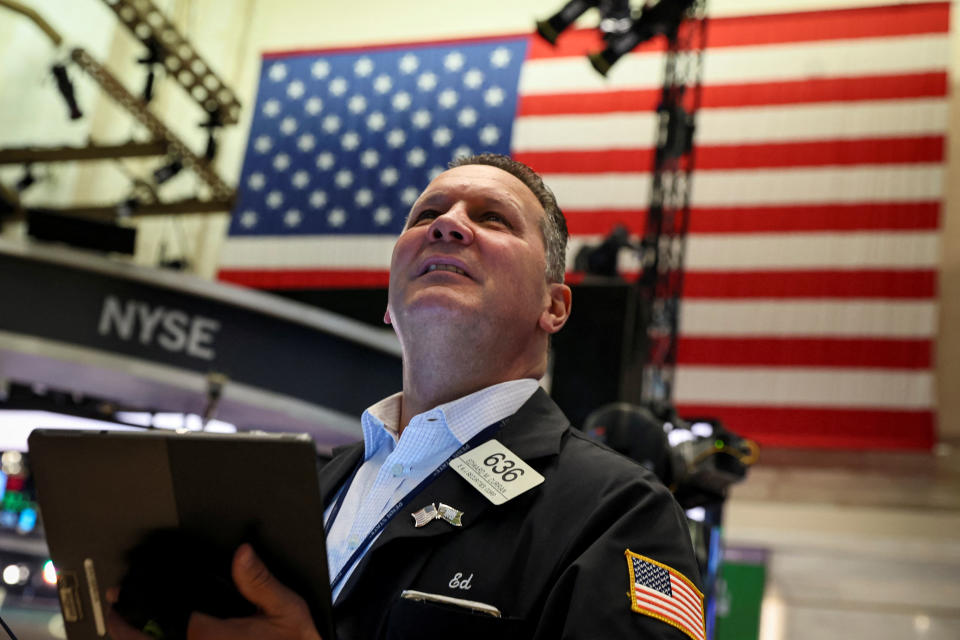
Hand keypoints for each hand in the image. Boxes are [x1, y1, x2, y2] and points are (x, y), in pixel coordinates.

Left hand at [106, 544, 322, 639]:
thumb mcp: (286, 608)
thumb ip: (260, 582)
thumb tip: (242, 553)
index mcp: (207, 635)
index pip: (160, 619)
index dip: (131, 612)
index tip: (117, 597)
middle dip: (123, 629)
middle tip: (112, 612)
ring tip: (123, 628)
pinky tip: (153, 639)